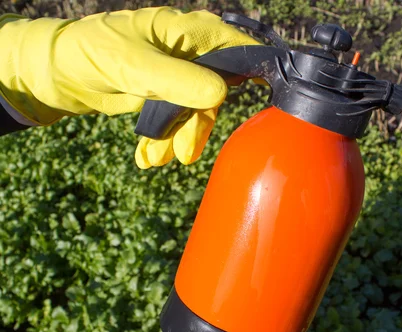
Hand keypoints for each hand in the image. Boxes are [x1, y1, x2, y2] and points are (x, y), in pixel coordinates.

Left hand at [0, 7, 259, 168]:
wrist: (59, 73)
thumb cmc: (92, 53)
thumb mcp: (134, 65)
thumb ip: (178, 79)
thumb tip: (220, 94)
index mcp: (191, 32)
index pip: (239, 50)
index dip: (256, 73)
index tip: (272, 104)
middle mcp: (192, 52)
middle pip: (218, 92)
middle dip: (198, 126)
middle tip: (184, 153)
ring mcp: (180, 76)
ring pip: (197, 112)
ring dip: (179, 138)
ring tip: (155, 159)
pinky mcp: (167, 96)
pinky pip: (177, 122)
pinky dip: (165, 140)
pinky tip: (148, 156)